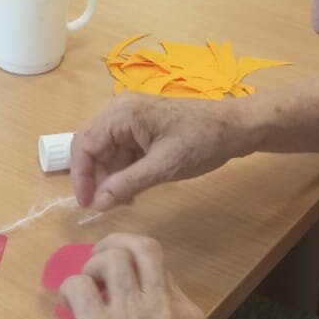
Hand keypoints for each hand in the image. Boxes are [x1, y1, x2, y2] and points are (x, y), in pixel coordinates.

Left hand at [60, 234, 207, 318]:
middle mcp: (166, 313)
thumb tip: (119, 283)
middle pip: (144, 248)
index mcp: (190, 317)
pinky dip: (68, 287)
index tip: (115, 274)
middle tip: (98, 259)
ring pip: (112, 258)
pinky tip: (67, 304)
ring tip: (84, 286)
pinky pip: (78, 285)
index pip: (161, 266)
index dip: (133, 262)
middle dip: (115, 243)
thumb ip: (159, 316)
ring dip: (91, 265)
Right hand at [71, 95, 245, 210]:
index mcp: (122, 114)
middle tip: (106, 207)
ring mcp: (132, 119)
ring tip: (124, 202)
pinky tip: (133, 191)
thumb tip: (98, 204)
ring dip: (112, 178)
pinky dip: (124, 172)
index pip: (85, 145)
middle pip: (93, 147)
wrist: (236, 128)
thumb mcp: (164, 166)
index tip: (88, 204)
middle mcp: (121, 111)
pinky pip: (123, 151)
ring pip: (107, 152)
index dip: (81, 177)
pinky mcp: (143, 128)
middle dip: (97, 178)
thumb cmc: (202, 142)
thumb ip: (127, 184)